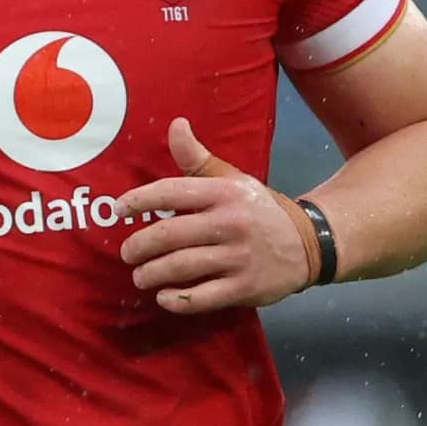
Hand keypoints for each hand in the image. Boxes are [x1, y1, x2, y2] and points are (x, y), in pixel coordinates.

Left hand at [115, 120, 316, 313]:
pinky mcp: (244, 288)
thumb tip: (175, 125)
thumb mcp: (232, 179)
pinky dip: (176, 300)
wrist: (308, 243)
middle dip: (139, 245)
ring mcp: (238, 258)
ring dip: (151, 274)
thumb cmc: (258, 210)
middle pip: (169, 235)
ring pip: (181, 267)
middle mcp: (229, 223)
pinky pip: (202, 298)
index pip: (171, 192)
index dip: (138, 201)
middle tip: (127, 253)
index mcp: (223, 193)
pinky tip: (164, 297)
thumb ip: (198, 159)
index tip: (118, 211)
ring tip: (140, 276)